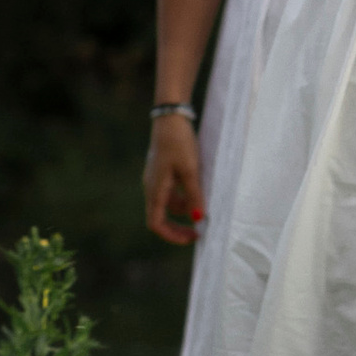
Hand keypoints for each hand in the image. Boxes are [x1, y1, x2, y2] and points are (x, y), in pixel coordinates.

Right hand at [145, 114, 204, 244]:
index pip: (156, 223)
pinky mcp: (162, 171)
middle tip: (199, 231)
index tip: (193, 237)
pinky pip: (170, 192)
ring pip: (168, 204)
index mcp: (155, 190)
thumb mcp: (191, 170)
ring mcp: (155, 179)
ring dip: (184, 210)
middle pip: (161, 217)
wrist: (170, 118)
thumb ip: (194, 195)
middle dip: (179, 227)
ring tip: (203, 207)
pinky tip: (198, 193)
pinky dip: (183, 198)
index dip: (172, 235)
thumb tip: (198, 218)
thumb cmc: (179, 143)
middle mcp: (151, 187)